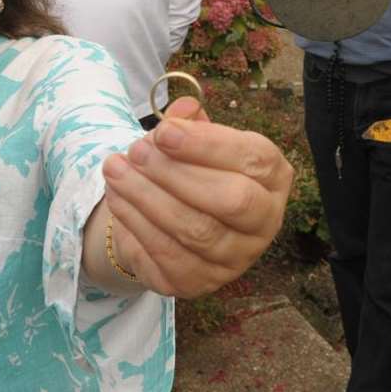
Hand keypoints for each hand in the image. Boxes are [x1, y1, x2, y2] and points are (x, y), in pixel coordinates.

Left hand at [102, 96, 293, 297]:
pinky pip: (168, 257)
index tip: (163, 131)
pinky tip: (117, 199)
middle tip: (136, 151)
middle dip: (177, 173)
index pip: (253, 159)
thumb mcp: (194, 141)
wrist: (173, 222)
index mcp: (274, 178)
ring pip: (196, 230)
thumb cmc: (192, 170)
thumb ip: (189, 123)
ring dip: (148, 197)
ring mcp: (237, 258)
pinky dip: (137, 225)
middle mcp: (266, 221)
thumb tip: (183, 109)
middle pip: (232, 199)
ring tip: (116, 170)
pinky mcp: (202, 282)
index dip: (208, 145)